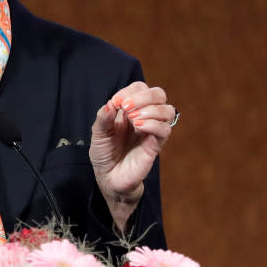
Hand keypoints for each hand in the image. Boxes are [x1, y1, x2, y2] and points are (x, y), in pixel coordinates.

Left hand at [88, 81, 175, 231]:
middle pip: (159, 94)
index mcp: (129, 110)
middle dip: (144, 96)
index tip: (116, 103)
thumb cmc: (104, 153)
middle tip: (127, 108)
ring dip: (151, 110)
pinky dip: (153, 124)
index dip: (130, 91)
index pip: (140, 88)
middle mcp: (143, 116)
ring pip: (168, 110)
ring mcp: (151, 131)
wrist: (109, 178)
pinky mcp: (156, 145)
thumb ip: (103, 117)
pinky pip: (165, 130)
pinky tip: (139, 127)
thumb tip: (111, 103)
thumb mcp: (98, 133)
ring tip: (133, 120)